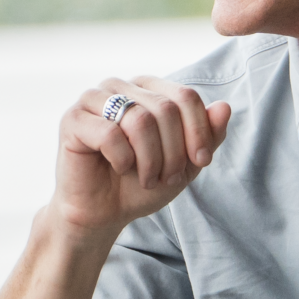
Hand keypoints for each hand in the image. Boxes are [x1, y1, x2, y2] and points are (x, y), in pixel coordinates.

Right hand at [51, 77, 231, 242]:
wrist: (103, 212)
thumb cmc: (140, 184)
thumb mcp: (185, 163)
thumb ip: (207, 136)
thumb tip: (225, 107)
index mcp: (148, 88)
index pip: (186, 96)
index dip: (199, 132)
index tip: (201, 162)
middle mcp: (120, 86)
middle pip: (165, 109)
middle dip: (173, 152)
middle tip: (167, 178)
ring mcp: (93, 99)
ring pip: (139, 119)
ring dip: (150, 159)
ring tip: (146, 177)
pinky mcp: (72, 119)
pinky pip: (109, 134)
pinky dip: (122, 159)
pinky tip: (119, 167)